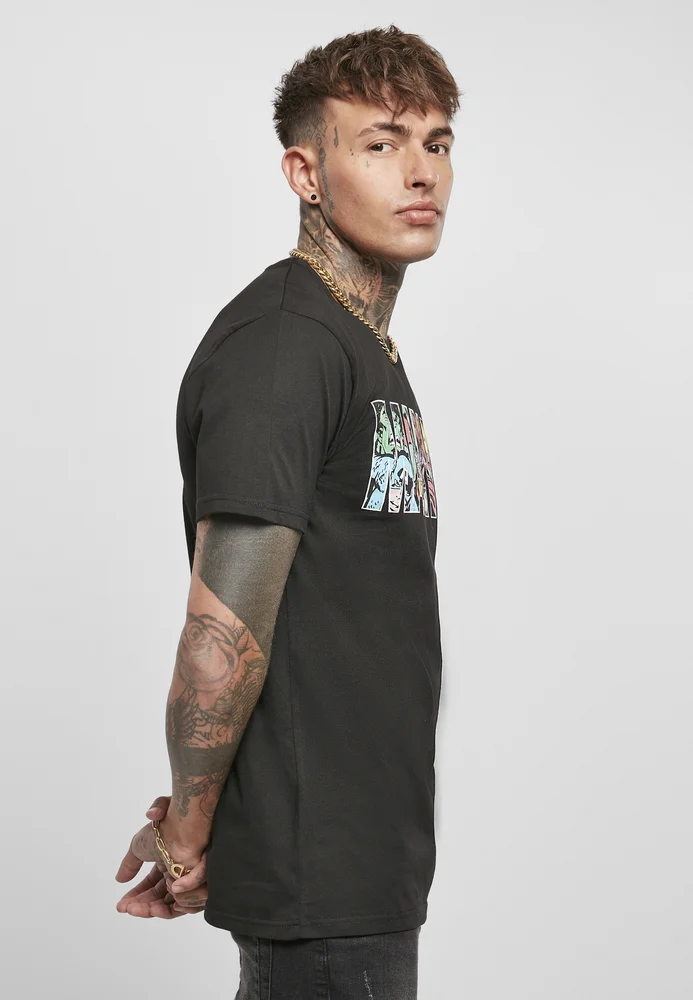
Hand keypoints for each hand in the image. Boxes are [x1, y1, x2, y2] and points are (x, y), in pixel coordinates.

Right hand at [115, 795, 207, 917]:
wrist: (182, 822)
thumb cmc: (163, 828)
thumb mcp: (139, 846)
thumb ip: (130, 863)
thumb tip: (119, 880)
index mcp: (166, 865)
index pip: (151, 888)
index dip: (136, 898)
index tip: (121, 906)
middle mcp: (178, 873)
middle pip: (159, 900)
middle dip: (141, 907)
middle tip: (127, 909)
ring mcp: (189, 878)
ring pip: (172, 905)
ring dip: (155, 910)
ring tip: (144, 909)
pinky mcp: (199, 883)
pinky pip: (190, 903)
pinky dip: (175, 905)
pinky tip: (162, 901)